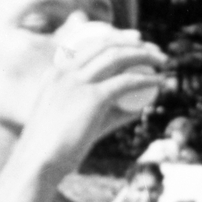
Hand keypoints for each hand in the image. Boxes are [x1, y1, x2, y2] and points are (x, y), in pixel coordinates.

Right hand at [18, 28, 166, 181]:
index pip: (91, 44)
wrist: (39, 163)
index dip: (118, 38)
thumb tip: (137, 109)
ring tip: (162, 61)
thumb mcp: (79, 122)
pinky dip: (146, 80)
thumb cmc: (58, 148)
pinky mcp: (92, 98)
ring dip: (144, 55)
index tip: (138, 42)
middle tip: (155, 52)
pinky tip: (159, 82)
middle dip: (135, 43)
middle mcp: (66, 71)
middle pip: (106, 44)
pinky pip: (126, 82)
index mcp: (57, 72)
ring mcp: (78, 83)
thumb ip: (107, 114)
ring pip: (117, 56)